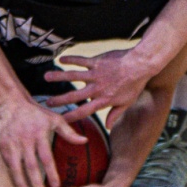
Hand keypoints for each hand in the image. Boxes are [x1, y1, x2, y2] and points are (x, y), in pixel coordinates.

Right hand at [0, 98, 83, 186]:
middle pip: (31, 165)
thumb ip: (69, 132)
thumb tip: (85, 141)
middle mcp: (25, 140)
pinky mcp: (4, 147)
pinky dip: (13, 177)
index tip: (56, 186)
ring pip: (17, 168)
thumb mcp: (54, 119)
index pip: (46, 156)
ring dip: (22, 184)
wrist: (11, 103)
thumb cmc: (36, 113)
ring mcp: (13, 144)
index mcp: (39, 134)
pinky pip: (8, 165)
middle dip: (36, 183)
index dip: (51, 172)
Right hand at [41, 43, 163, 115]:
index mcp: (103, 100)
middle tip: (47, 102)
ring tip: (46, 77)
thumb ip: (115, 114)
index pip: (84, 111)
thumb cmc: (135, 84)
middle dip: (59, 100)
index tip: (60, 120)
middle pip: (74, 96)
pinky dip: (71, 60)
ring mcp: (96, 74)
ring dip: (59, 76)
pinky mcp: (97, 62)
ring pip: (73, 76)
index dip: (71, 116)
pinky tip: (61, 59)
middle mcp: (97, 89)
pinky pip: (81, 61)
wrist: (140, 65)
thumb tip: (108, 127)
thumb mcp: (126, 103)